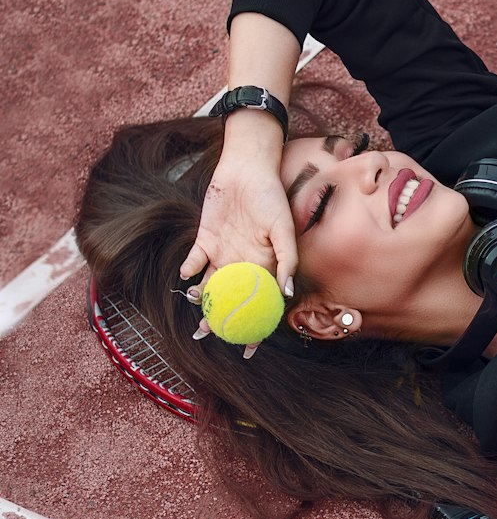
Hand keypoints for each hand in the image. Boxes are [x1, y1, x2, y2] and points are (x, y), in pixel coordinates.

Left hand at [180, 134, 296, 357]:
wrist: (246, 167)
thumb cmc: (271, 196)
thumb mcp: (284, 228)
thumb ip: (287, 260)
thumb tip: (288, 292)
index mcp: (264, 266)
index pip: (260, 304)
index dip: (255, 328)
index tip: (248, 350)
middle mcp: (243, 264)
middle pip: (232, 299)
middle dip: (220, 319)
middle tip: (208, 334)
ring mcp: (223, 252)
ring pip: (211, 285)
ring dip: (202, 299)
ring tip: (197, 305)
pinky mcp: (205, 238)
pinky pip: (194, 261)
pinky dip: (188, 270)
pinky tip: (186, 276)